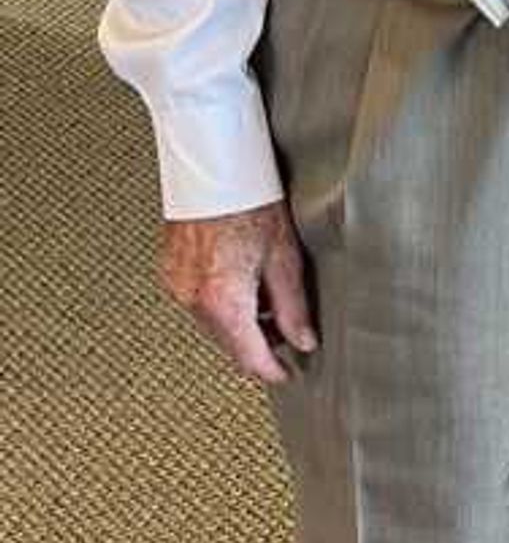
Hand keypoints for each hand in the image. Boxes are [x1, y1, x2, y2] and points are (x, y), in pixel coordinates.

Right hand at [161, 200, 316, 386]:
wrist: (215, 168)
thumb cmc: (251, 203)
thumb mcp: (284, 258)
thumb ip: (294, 308)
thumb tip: (303, 341)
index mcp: (223, 300)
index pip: (248, 357)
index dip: (272, 370)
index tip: (287, 374)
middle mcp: (192, 298)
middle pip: (229, 343)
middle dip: (258, 343)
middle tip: (286, 330)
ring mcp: (177, 285)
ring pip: (213, 325)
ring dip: (239, 322)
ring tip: (266, 295)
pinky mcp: (170, 272)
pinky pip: (198, 303)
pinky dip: (221, 303)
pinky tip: (241, 278)